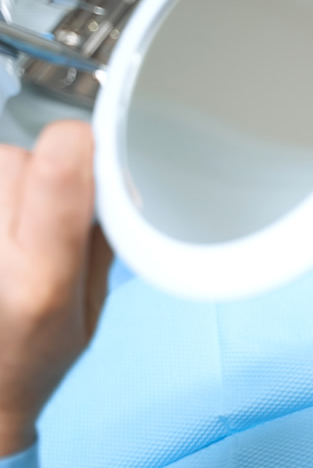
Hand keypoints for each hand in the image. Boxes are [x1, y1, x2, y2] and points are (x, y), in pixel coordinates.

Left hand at [0, 121, 96, 455]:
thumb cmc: (33, 359)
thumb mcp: (91, 306)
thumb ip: (101, 238)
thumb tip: (111, 176)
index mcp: (40, 281)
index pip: (57, 172)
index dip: (83, 145)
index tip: (98, 153)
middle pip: (16, 159)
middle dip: (44, 170)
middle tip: (51, 210)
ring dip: (10, 180)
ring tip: (16, 225)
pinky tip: (3, 231)